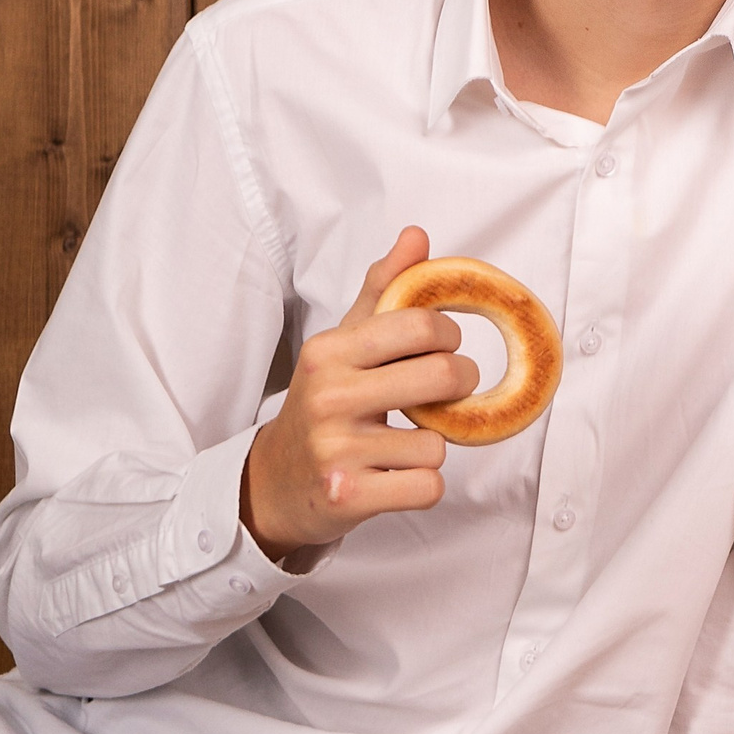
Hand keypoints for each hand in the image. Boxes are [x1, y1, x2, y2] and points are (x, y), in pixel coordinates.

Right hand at [241, 228, 479, 562]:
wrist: (276, 482)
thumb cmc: (323, 405)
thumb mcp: (343, 345)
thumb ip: (381, 291)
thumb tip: (416, 237)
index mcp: (328, 351)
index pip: (422, 324)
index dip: (448, 336)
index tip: (439, 348)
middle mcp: (328, 396)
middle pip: (444, 375)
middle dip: (457, 385)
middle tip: (439, 393)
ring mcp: (336, 450)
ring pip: (438, 442)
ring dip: (429, 447)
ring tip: (395, 445)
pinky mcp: (349, 497)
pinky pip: (428, 487)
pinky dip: (421, 486)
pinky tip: (391, 477)